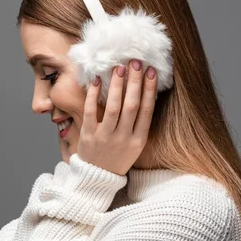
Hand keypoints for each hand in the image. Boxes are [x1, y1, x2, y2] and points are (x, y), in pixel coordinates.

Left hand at [77, 59, 157, 175]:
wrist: (97, 178)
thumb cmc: (118, 157)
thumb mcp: (135, 145)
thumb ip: (138, 123)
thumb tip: (143, 92)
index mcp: (139, 140)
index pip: (147, 110)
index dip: (150, 90)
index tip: (151, 71)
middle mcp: (124, 138)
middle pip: (132, 106)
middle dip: (134, 82)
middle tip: (135, 62)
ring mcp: (106, 137)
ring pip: (113, 107)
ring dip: (116, 86)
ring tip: (118, 68)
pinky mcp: (88, 136)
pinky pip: (91, 112)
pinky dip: (93, 95)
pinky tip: (96, 81)